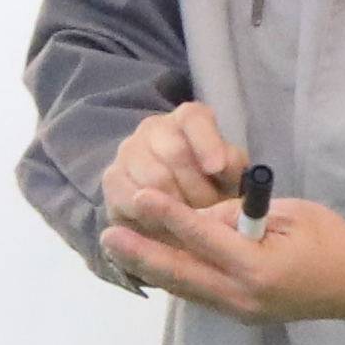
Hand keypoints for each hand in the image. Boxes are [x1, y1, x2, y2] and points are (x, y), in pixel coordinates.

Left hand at [102, 183, 344, 327]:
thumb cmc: (331, 240)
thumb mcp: (291, 214)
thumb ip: (241, 217)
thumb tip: (200, 219)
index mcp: (260, 269)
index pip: (205, 239)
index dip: (169, 216)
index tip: (140, 197)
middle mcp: (244, 297)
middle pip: (182, 274)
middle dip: (142, 253)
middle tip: (108, 234)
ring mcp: (241, 311)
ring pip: (185, 288)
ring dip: (149, 268)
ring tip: (116, 248)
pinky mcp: (240, 315)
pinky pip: (198, 294)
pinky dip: (173, 278)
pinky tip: (149, 263)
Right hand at [104, 102, 248, 231]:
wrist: (176, 210)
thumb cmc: (212, 187)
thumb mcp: (231, 177)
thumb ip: (233, 169)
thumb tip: (225, 170)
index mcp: (189, 119)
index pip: (194, 118)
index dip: (207, 143)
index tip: (217, 169)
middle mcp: (155, 128)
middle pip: (175, 153)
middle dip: (197, 189)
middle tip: (210, 212)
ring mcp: (129, 151)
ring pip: (153, 180)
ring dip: (176, 207)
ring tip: (191, 224)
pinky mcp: (112, 179)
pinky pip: (131, 199)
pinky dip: (152, 217)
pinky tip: (166, 226)